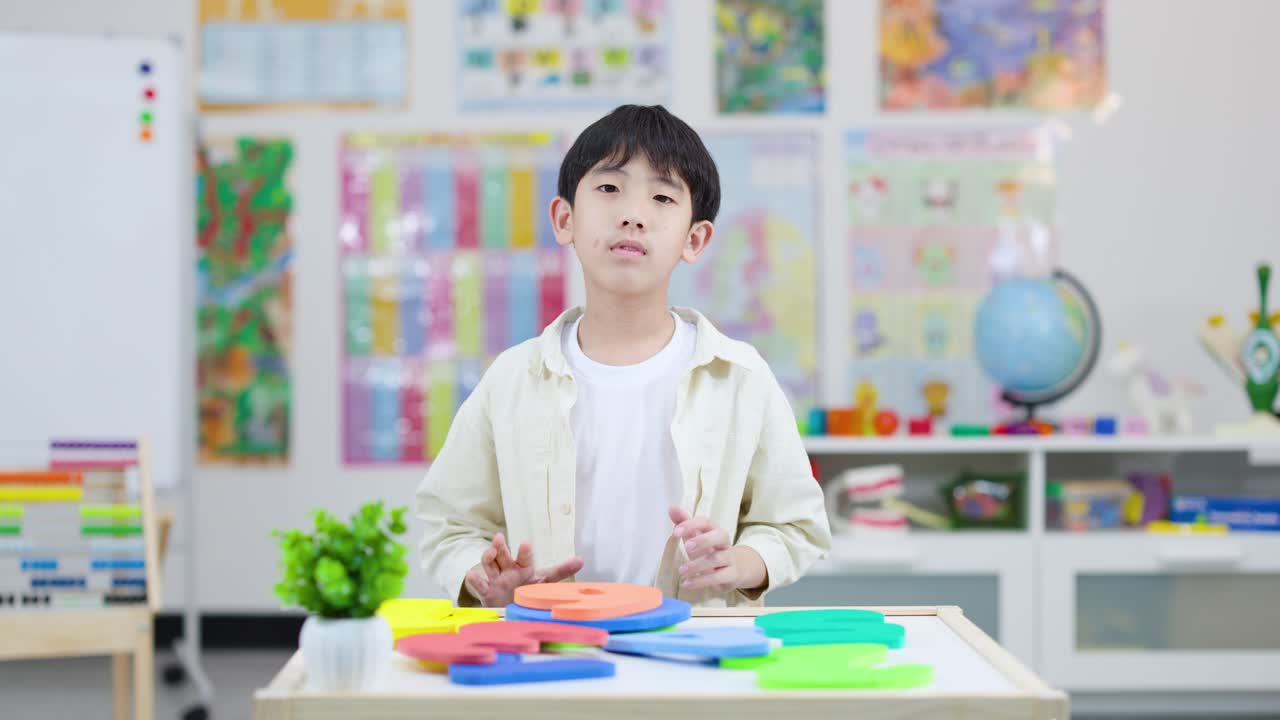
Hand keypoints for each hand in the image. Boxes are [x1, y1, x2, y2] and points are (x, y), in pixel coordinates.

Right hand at [463, 533, 583, 607]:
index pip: (525, 558)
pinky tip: (472, 575)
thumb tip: (582, 559)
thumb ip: (561, 570)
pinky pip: (479, 585)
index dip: (524, 552)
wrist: (505, 600)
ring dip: (488, 556)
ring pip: (489, 565)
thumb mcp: (544, 579)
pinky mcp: (486, 592)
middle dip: (501, 547)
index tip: (526, 544)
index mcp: (523, 567)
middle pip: (503, 555)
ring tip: (490, 552)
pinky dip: (474, 580)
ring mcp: (495, 579)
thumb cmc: (526, 585)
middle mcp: (508, 570)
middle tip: (500, 538)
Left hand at [668, 507, 765, 592]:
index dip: (691, 524)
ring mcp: (729, 559)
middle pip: (720, 536)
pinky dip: (701, 581)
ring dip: (697, 565)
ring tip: (681, 571)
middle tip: (687, 546)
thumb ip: (684, 523)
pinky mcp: (731, 575)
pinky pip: (718, 578)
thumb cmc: (709, 551)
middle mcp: (724, 543)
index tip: (675, 532)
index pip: (706, 522)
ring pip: (717, 559)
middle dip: (704, 540)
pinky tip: (687, 583)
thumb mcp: (696, 537)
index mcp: (715, 530)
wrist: (732, 571)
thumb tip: (671, 508)